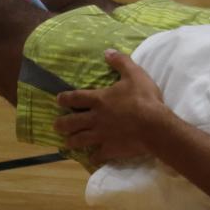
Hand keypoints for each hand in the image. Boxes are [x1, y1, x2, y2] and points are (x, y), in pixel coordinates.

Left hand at [54, 50, 168, 163]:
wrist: (154, 126)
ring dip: (72, 141)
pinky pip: (97, 156)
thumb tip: (107, 51)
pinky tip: (92, 158)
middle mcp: (95, 118)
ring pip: (80, 140)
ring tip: (67, 143)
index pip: (76, 98)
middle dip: (61, 124)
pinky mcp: (109, 149)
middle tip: (55, 126)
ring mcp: (101, 135)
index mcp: (99, 100)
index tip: (58, 100)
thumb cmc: (144, 99)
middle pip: (72, 122)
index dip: (64, 98)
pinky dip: (93, 157)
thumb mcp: (134, 74)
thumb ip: (120, 62)